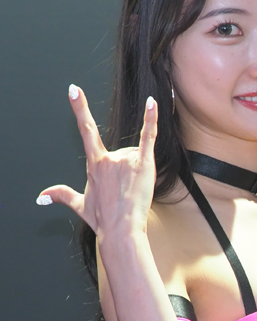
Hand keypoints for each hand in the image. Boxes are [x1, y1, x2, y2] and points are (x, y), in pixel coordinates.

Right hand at [38, 85, 158, 239]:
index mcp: (94, 164)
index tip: (74, 90)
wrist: (121, 230)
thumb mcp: (79, 204)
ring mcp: (126, 159)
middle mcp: (108, 158)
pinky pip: (149, 136)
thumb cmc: (103, 219)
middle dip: (126, 172)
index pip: (86, 130)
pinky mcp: (144, 162)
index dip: (80, 108)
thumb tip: (41, 197)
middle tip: (125, 193)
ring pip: (136, 155)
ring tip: (134, 190)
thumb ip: (61, 195)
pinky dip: (151, 119)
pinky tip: (152, 103)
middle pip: (122, 153)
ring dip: (138, 170)